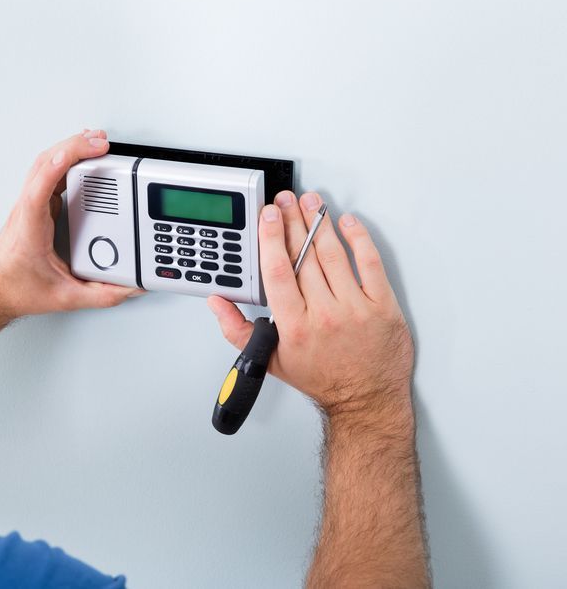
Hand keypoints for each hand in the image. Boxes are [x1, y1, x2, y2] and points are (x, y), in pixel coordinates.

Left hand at [0, 129, 143, 318]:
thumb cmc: (15, 288)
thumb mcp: (64, 297)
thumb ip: (100, 295)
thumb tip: (127, 288)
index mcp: (31, 225)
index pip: (42, 186)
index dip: (62, 163)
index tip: (85, 151)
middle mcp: (27, 209)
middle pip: (45, 164)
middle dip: (74, 146)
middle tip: (101, 141)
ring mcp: (29, 204)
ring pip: (45, 163)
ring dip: (68, 147)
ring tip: (94, 141)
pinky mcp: (34, 205)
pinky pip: (47, 172)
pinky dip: (63, 157)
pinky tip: (77, 154)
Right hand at [207, 191, 413, 417]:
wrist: (366, 400)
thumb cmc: (321, 379)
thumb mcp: (270, 360)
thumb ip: (238, 330)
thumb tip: (218, 303)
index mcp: (294, 326)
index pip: (278, 272)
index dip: (272, 238)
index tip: (269, 215)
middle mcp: (324, 314)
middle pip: (304, 257)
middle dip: (293, 221)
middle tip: (287, 200)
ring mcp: (356, 308)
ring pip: (333, 255)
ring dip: (320, 223)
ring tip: (312, 203)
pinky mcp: (382, 306)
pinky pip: (370, 264)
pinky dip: (359, 239)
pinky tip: (348, 223)